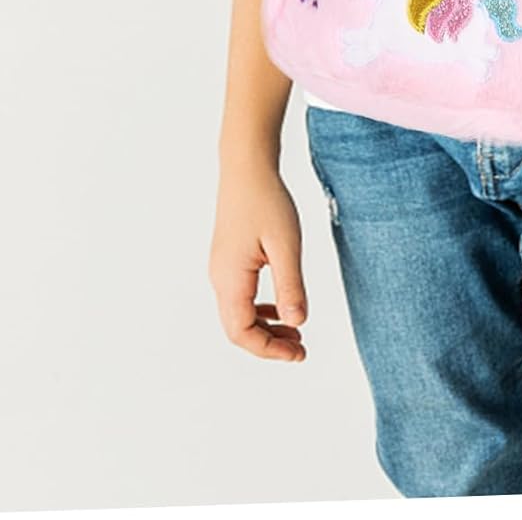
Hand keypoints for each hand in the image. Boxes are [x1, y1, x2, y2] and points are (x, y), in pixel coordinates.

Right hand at [209, 153, 309, 362]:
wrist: (246, 167)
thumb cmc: (267, 201)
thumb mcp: (286, 244)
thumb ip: (291, 285)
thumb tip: (297, 323)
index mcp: (231, 279)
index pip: (242, 333)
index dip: (269, 350)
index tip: (299, 353)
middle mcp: (220, 278)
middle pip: (238, 329)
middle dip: (269, 343)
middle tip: (301, 348)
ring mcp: (222, 269)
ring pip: (239, 314)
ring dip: (266, 327)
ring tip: (296, 331)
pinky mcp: (229, 259)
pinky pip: (241, 296)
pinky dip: (261, 309)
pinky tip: (282, 306)